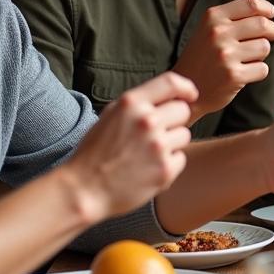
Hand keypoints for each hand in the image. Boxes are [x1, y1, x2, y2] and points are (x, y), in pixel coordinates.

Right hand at [67, 72, 196, 222]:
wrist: (83, 190)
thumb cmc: (96, 152)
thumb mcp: (111, 116)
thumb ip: (139, 104)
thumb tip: (173, 95)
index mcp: (131, 104)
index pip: (171, 82)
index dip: (186, 87)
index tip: (190, 95)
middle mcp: (147, 121)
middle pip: (183, 110)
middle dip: (174, 121)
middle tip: (155, 134)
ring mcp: (157, 146)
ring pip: (184, 134)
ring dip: (172, 143)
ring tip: (147, 154)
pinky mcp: (165, 170)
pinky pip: (181, 158)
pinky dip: (169, 165)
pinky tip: (148, 169)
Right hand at [173, 0, 273, 123]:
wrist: (187, 87)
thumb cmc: (203, 56)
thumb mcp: (209, 29)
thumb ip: (234, 18)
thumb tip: (269, 13)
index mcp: (213, 17)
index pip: (252, 4)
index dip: (267, 8)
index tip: (272, 14)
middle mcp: (218, 33)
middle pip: (263, 24)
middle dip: (272, 31)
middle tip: (271, 37)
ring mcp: (225, 55)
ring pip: (264, 47)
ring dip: (261, 54)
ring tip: (245, 59)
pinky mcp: (233, 76)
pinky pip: (263, 69)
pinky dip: (257, 72)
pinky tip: (243, 73)